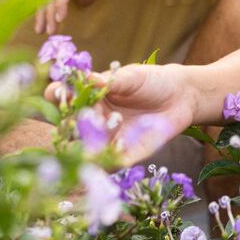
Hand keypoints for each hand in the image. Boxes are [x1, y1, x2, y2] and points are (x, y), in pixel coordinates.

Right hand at [46, 62, 196, 163]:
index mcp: (90, 96)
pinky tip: (116, 150)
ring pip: (87, 146)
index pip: (64, 97)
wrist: (181, 97)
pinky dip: (109, 159)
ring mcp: (106, 139)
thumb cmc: (153, 81)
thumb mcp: (133, 76)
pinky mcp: (123, 155)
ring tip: (105, 127)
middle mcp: (93, 120)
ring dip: (90, 141)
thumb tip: (87, 78)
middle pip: (71, 125)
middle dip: (72, 122)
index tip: (59, 92)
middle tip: (80, 116)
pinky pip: (110, 163)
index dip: (58, 95)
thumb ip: (111, 81)